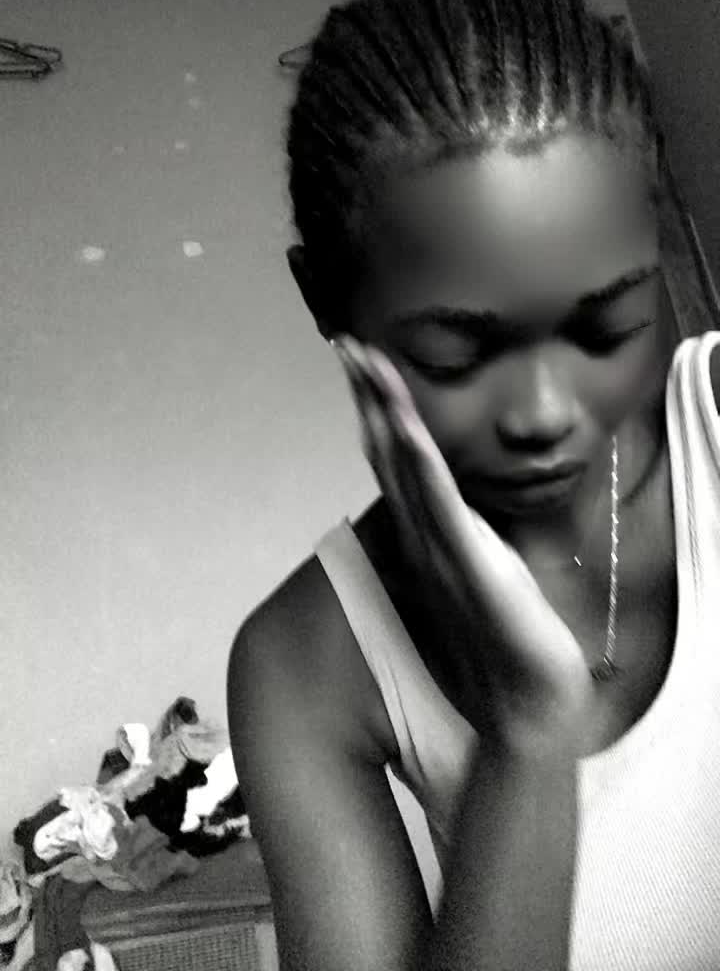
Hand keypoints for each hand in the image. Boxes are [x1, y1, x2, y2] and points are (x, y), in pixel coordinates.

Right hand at [335, 335, 592, 749]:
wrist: (523, 697)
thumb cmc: (505, 638)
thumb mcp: (483, 570)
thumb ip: (462, 536)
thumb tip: (462, 508)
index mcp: (426, 532)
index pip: (393, 459)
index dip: (376, 410)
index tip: (364, 364)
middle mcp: (421, 533)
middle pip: (386, 450)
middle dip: (367, 395)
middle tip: (347, 343)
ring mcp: (438, 545)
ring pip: (404, 465)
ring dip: (385, 412)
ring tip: (368, 363)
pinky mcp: (467, 560)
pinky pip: (439, 501)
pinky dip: (420, 460)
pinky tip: (409, 425)